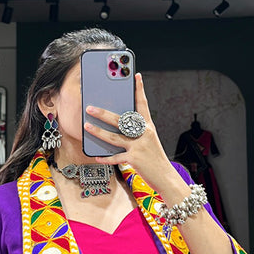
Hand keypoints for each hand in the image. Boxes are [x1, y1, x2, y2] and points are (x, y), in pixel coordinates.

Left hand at [84, 73, 179, 193]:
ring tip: (87, 126)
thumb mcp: (149, 141)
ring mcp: (139, 146)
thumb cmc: (155, 159)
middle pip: (121, 120)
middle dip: (104, 114)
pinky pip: (116, 158)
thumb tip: (118, 127)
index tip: (136, 76)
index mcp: (148, 127)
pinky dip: (106, 158)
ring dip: (99, 132)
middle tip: (90, 108)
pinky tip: (97, 156)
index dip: (139, 90)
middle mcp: (144, 134)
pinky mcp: (135, 159)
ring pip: (115, 137)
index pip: (143, 105)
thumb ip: (136, 133)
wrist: (166, 177)